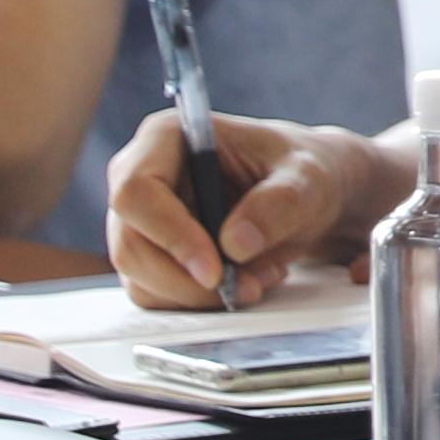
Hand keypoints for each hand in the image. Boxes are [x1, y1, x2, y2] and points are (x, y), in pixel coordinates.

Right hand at [107, 112, 383, 310]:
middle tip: (249, 286)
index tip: (216, 270)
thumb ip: (277, 204)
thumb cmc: (303, 172)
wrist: (308, 196)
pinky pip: (154, 293)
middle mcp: (139, 176)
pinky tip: (244, 283)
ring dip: (199, 295)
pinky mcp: (150, 254)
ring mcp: (140, 219)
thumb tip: (234, 244)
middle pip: (131, 244)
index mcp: (166, 137)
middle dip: (189, 280)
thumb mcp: (308, 179)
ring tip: (260, 279)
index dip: (170, 236)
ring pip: (140, 277)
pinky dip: (199, 302)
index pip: (136, 192)